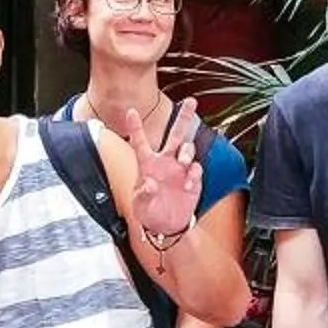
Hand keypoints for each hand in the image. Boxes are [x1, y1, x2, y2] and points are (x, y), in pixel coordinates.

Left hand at [117, 98, 203, 240]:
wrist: (166, 226)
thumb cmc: (149, 213)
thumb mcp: (140, 206)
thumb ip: (143, 194)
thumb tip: (148, 183)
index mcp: (147, 164)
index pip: (140, 142)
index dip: (135, 127)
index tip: (131, 111)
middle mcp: (165, 162)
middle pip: (176, 134)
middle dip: (184, 117)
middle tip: (191, 101)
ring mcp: (180, 169)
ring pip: (188, 148)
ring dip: (187, 151)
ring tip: (184, 162)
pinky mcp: (192, 179)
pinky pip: (196, 168)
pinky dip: (194, 174)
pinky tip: (188, 185)